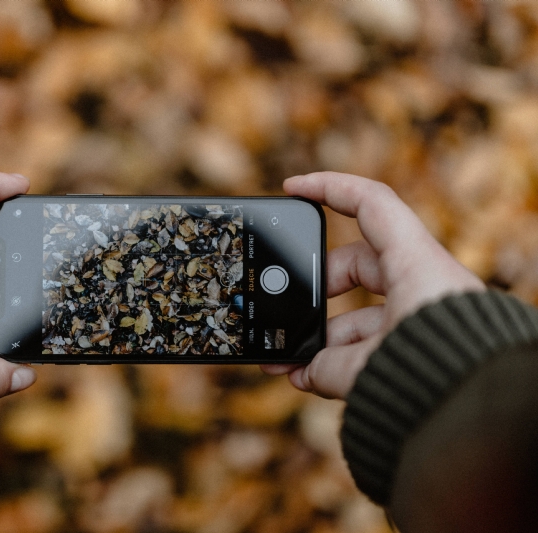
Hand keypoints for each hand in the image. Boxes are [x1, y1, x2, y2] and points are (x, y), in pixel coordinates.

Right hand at [261, 172, 484, 398]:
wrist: (488, 416)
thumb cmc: (438, 380)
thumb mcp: (368, 365)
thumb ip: (326, 366)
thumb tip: (304, 373)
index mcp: (416, 265)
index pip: (371, 204)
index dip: (330, 188)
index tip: (293, 189)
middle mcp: (423, 283)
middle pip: (356, 265)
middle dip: (316, 290)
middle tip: (287, 308)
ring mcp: (424, 314)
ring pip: (363, 311)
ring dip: (325, 337)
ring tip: (290, 366)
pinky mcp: (424, 344)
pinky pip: (376, 340)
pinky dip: (344, 357)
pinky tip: (311, 381)